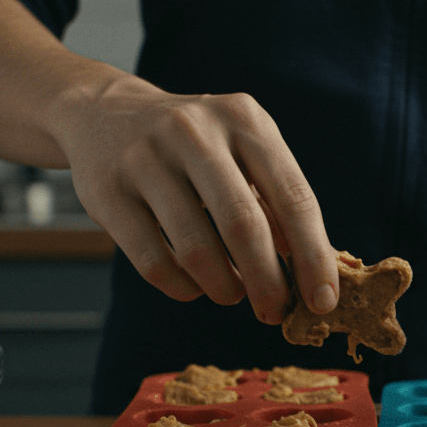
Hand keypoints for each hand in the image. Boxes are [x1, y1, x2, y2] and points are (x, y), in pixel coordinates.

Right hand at [50, 75, 339, 323]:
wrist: (103, 114)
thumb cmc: (195, 146)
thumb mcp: (242, 152)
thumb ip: (277, 204)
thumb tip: (313, 272)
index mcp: (243, 119)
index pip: (293, 197)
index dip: (313, 256)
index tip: (323, 301)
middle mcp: (194, 131)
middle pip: (244, 226)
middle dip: (267, 282)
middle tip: (275, 313)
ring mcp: (145, 159)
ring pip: (196, 250)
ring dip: (223, 288)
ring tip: (231, 293)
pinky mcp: (107, 192)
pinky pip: (153, 262)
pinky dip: (182, 288)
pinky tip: (193, 286)